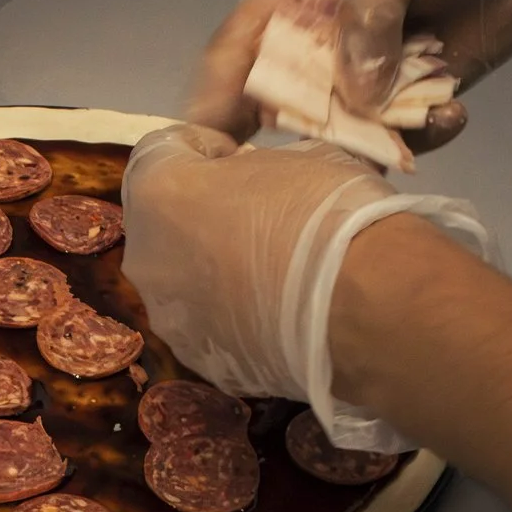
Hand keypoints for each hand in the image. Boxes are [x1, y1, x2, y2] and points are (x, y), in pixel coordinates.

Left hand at [121, 123, 495, 450]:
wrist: (367, 306)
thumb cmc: (328, 212)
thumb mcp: (297, 156)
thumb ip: (253, 167)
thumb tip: (254, 181)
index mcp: (158, 192)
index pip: (165, 150)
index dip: (207, 148)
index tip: (242, 157)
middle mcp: (145, 260)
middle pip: (164, 222)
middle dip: (201, 212)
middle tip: (256, 213)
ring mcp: (170, 321)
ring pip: (182, 280)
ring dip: (213, 267)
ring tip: (271, 269)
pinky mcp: (203, 363)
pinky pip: (209, 325)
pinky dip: (232, 314)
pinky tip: (278, 312)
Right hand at [187, 0, 511, 148]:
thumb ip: (369, 16)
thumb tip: (355, 93)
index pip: (242, 44)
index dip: (218, 89)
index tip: (205, 136)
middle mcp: (322, 47)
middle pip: (279, 101)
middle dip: (278, 139)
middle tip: (270, 182)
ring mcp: (363, 82)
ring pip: (338, 132)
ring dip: (364, 143)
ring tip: (394, 139)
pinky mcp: (405, 108)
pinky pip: (396, 142)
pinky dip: (422, 137)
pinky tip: (453, 112)